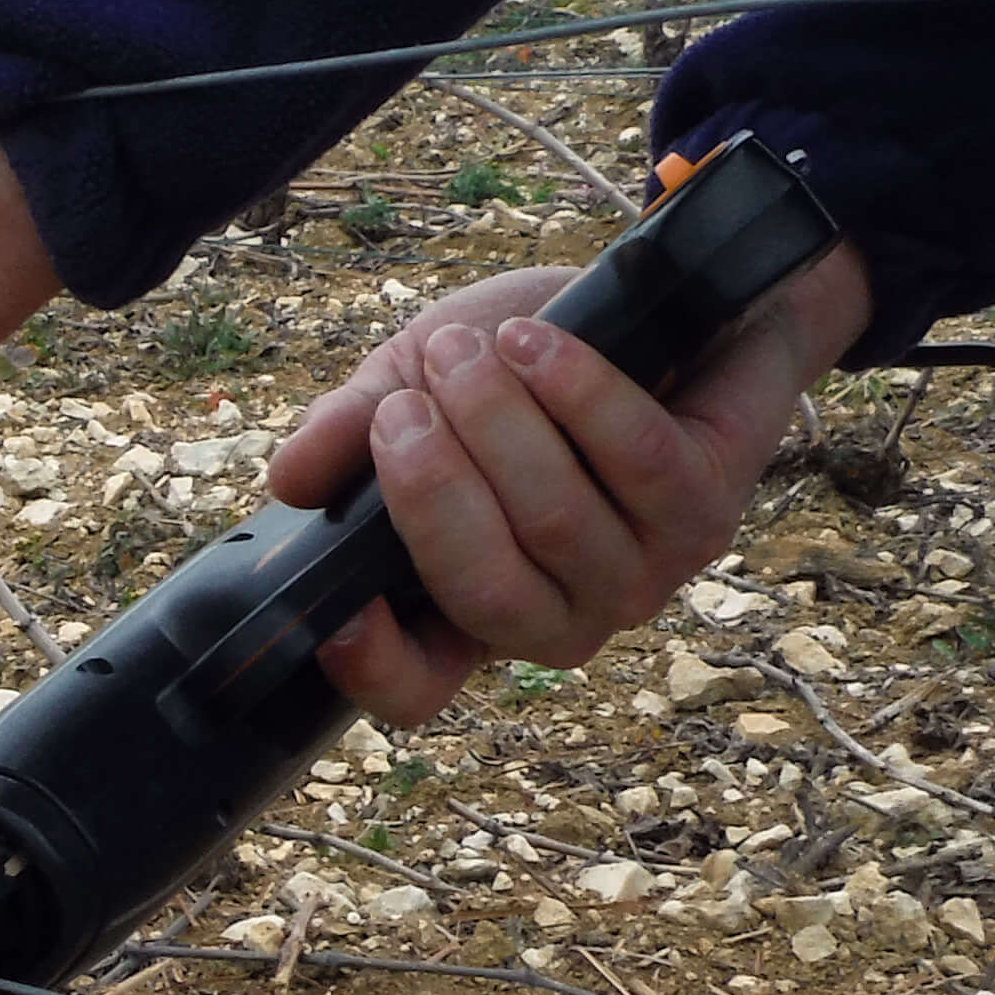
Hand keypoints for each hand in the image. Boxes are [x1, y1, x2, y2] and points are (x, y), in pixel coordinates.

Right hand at [255, 238, 871, 727]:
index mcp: (476, 608)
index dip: (375, 667)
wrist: (671, 306)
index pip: (419, 689)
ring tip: (460, 350)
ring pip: (555, 520)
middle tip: (403, 407)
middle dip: (430, 495)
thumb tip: (289, 478)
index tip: (337, 612)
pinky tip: (533, 341)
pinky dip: (573, 393)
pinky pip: (632, 460)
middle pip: (484, 593)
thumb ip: (352, 432)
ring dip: (496, 422)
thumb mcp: (415, 387)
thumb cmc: (529, 363)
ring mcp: (640, 575)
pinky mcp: (705, 514)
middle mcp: (561, 616)